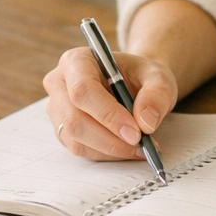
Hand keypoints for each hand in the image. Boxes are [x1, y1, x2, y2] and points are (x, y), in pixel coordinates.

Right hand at [43, 47, 177, 160]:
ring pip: (76, 139)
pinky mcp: (63, 131)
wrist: (134, 85)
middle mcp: (59, 84)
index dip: (108, 114)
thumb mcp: (158, 77)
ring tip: (140, 147)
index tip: (135, 132)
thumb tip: (146, 122)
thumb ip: (157, 94)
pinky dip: (107, 154)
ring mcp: (58, 110)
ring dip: (111, 149)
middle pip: (74, 119)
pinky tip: (128, 149)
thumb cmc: (140, 77)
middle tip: (140, 144)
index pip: (83, 89)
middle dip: (110, 138)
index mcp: (77, 61)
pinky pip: (81, 150)